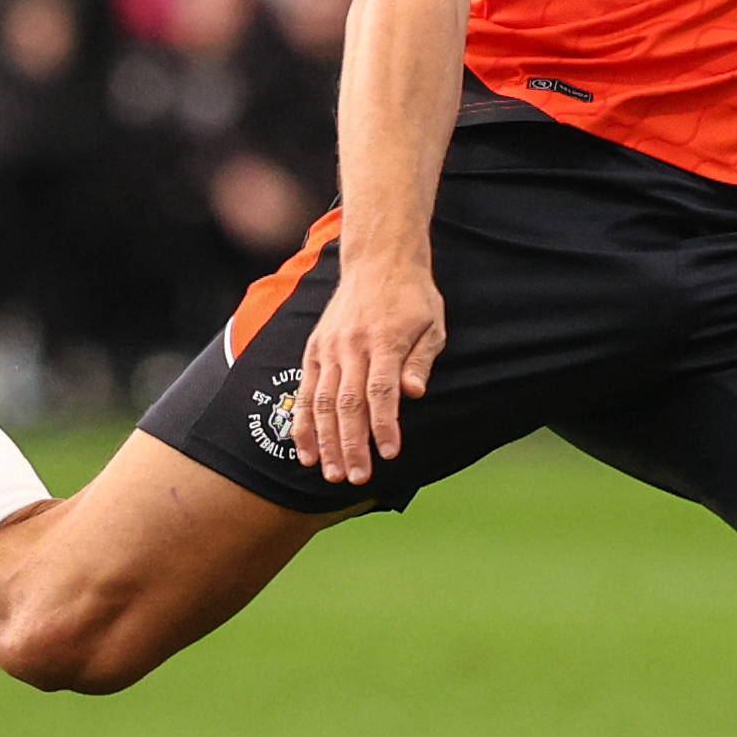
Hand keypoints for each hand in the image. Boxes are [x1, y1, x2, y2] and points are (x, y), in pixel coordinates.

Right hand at [294, 251, 441, 487]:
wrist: (378, 259)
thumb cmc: (412, 296)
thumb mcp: (433, 323)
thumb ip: (422, 360)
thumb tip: (414, 393)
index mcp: (385, 340)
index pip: (382, 390)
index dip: (384, 425)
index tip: (389, 453)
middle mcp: (352, 346)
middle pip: (348, 403)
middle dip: (351, 444)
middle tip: (355, 477)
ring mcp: (329, 348)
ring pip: (322, 401)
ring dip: (325, 441)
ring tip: (330, 473)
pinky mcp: (314, 349)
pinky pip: (305, 391)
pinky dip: (303, 423)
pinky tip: (306, 450)